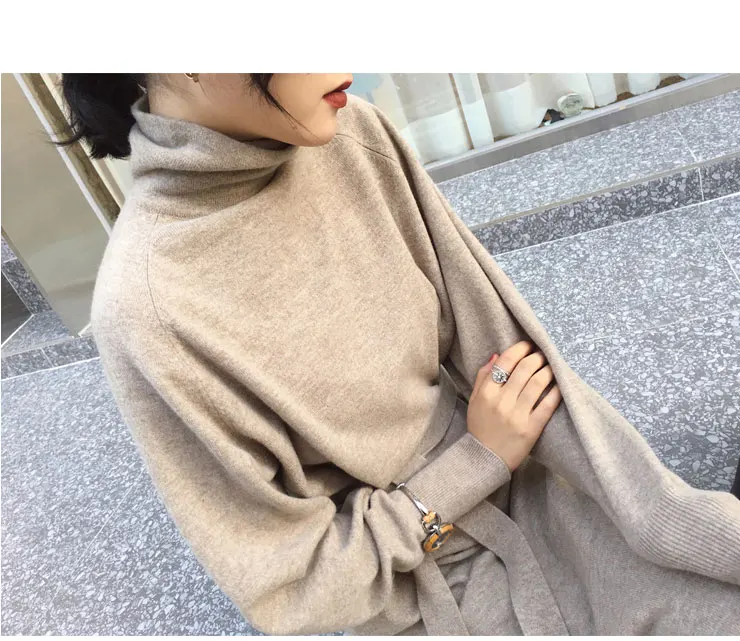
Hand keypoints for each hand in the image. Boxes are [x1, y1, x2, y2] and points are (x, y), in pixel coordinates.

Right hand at [466, 340, 561, 471]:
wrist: (484, 459)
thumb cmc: (480, 427)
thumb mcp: (474, 400)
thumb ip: (482, 377)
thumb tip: (496, 355)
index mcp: (486, 393)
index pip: (506, 362)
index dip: (520, 349)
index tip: (528, 345)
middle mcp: (501, 402)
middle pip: (525, 369)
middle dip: (537, 356)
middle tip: (542, 354)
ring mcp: (517, 415)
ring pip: (538, 383)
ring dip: (548, 370)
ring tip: (551, 366)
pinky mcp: (532, 428)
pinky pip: (547, 405)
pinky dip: (555, 391)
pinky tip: (559, 385)